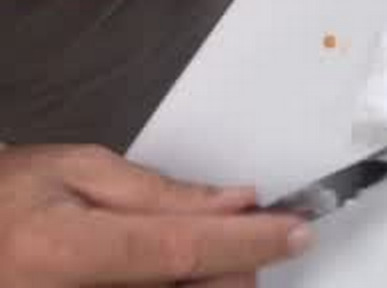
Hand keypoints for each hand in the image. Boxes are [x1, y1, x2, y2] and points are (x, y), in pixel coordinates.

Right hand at [0, 144, 310, 286]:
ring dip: (213, 276)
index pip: (183, 249)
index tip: (298, 229)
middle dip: (235, 260)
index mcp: (66, 250)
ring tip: (200, 247)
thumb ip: (159, 192)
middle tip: (240, 228)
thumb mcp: (76, 171)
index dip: (249, 240)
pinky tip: (179, 271)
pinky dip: (185, 286)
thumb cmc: (6, 199)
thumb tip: (235, 202)